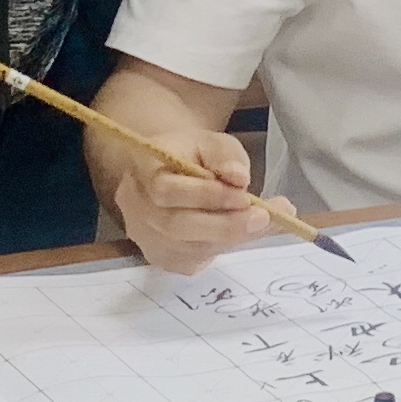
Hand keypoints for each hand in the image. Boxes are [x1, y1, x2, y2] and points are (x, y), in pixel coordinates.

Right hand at [102, 124, 276, 274]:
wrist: (170, 173)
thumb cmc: (191, 154)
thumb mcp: (211, 141)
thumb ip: (225, 155)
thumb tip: (238, 178)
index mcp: (142, 170)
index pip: (166, 190)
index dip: (206, 196)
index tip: (245, 196)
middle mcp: (136, 207)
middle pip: (176, 226)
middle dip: (225, 225)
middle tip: (263, 217)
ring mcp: (145, 237)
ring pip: (187, 248)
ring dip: (230, 238)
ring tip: (264, 224)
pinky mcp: (161, 257)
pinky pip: (193, 260)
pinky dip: (222, 248)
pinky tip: (244, 233)